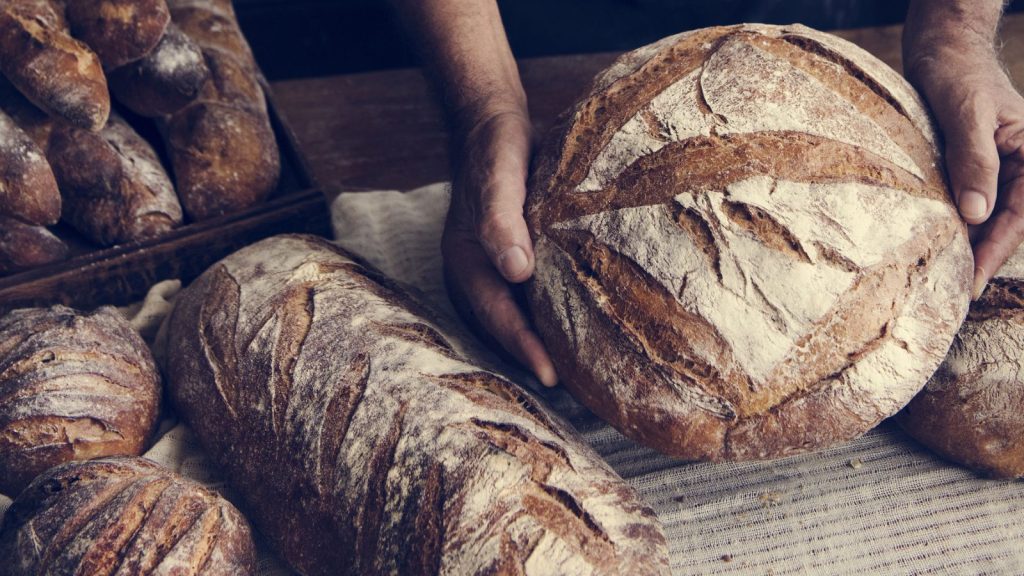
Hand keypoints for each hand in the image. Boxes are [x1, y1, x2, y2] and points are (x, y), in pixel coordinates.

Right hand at [442, 109, 557, 385]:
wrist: (492, 125)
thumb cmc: (496, 150)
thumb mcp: (499, 176)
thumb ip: (502, 221)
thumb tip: (516, 271)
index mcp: (464, 260)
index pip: (496, 315)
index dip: (523, 347)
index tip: (552, 375)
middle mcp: (472, 272)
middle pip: (500, 327)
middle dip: (531, 357)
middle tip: (572, 387)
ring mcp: (487, 269)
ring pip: (509, 318)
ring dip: (535, 343)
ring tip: (573, 370)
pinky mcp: (505, 261)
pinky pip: (520, 300)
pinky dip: (540, 318)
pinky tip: (569, 327)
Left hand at [908, 44, 1023, 297]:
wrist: (942, 51)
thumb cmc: (958, 74)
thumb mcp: (965, 114)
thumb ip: (974, 161)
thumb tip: (975, 215)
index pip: (1021, 213)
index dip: (997, 249)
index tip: (974, 279)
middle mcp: (1021, 165)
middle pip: (1008, 222)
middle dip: (985, 256)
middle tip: (957, 291)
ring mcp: (998, 168)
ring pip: (989, 216)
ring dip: (971, 245)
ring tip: (947, 278)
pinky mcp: (973, 168)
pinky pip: (971, 203)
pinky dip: (958, 225)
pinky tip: (939, 245)